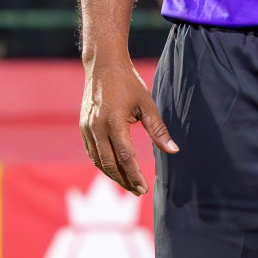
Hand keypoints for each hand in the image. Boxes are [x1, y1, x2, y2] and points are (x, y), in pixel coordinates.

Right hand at [79, 57, 176, 195]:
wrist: (103, 66)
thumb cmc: (129, 83)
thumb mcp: (147, 104)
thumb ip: (158, 130)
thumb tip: (173, 151)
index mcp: (113, 121)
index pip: (125, 156)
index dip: (134, 174)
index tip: (144, 188)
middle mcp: (96, 128)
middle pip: (109, 164)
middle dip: (124, 180)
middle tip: (139, 191)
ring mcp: (87, 129)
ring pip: (98, 160)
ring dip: (113, 175)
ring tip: (129, 184)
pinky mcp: (83, 128)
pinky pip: (92, 152)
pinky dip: (103, 164)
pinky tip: (115, 170)